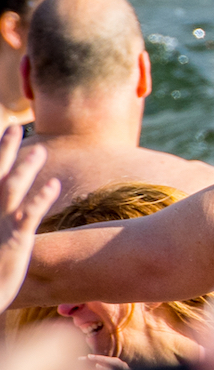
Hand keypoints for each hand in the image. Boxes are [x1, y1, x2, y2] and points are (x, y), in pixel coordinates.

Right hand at [0, 126, 60, 311]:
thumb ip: (7, 222)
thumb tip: (16, 218)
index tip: (2, 135)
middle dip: (3, 150)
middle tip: (14, 127)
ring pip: (10, 188)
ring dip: (25, 167)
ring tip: (40, 150)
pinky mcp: (13, 241)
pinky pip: (27, 215)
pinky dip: (40, 198)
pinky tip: (53, 183)